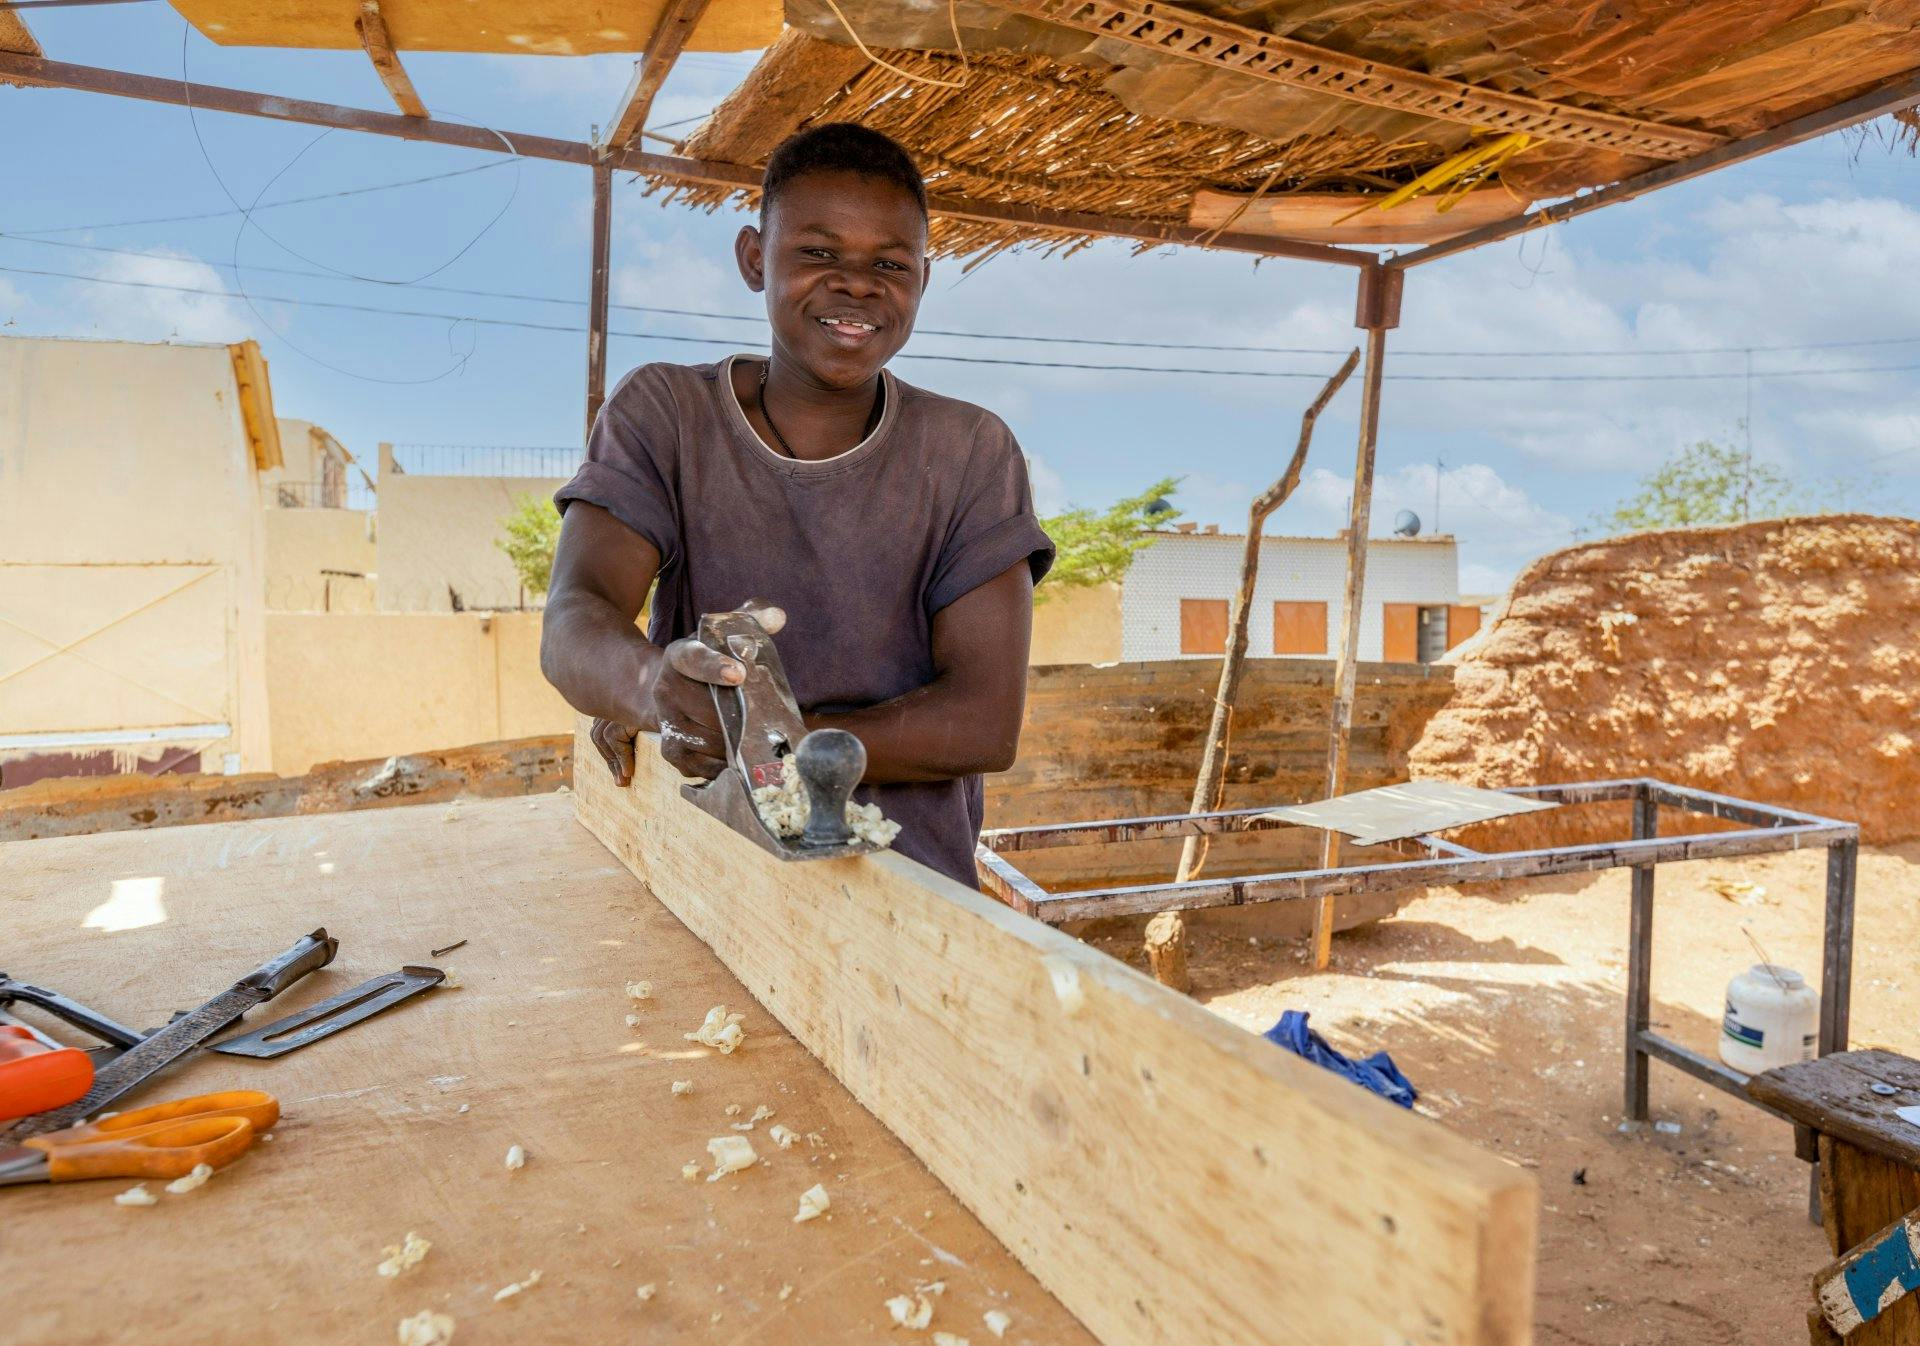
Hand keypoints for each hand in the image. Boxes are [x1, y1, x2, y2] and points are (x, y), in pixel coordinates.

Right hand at [590, 600, 786, 785]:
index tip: (738, 674)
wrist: (668, 689)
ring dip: (737, 742)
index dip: (715, 667)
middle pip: (710, 709)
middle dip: (742, 716)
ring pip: (709, 739)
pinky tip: (740, 757)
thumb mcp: (721, 635)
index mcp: (679, 656)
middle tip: (767, 719)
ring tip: (758, 739)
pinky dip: (723, 764)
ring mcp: (664, 721)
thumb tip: (778, 616)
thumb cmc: (707, 661)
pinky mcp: (670, 749)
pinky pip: (700, 765)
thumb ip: (749, 621)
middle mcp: (665, 689)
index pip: (695, 659)